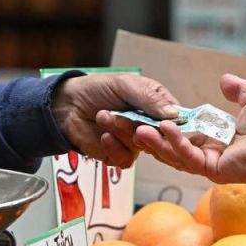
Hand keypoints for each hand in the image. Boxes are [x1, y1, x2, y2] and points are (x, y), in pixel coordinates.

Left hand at [53, 73, 177, 167]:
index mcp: (157, 107)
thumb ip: (149, 98)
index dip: (172, 126)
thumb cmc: (98, 89)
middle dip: (140, 127)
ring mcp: (136, 143)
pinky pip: (126, 160)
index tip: (163, 124)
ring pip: (141, 148)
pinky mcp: (120, 155)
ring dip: (121, 133)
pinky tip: (103, 135)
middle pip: (161, 139)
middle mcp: (150, 127)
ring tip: (104, 116)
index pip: (177, 121)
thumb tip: (173, 113)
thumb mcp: (126, 85)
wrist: (69, 105)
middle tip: (124, 117)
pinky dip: (113, 147)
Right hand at [129, 73, 245, 183]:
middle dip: (151, 138)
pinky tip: (164, 129)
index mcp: (220, 142)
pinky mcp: (215, 171)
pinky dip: (175, 143)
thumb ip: (237, 90)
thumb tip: (224, 80)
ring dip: (156, 142)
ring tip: (138, 127)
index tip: (147, 114)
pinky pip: (188, 158)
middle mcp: (214, 156)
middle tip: (130, 125)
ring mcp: (213, 166)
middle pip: (174, 149)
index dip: (166, 126)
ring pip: (176, 156)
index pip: (186, 136)